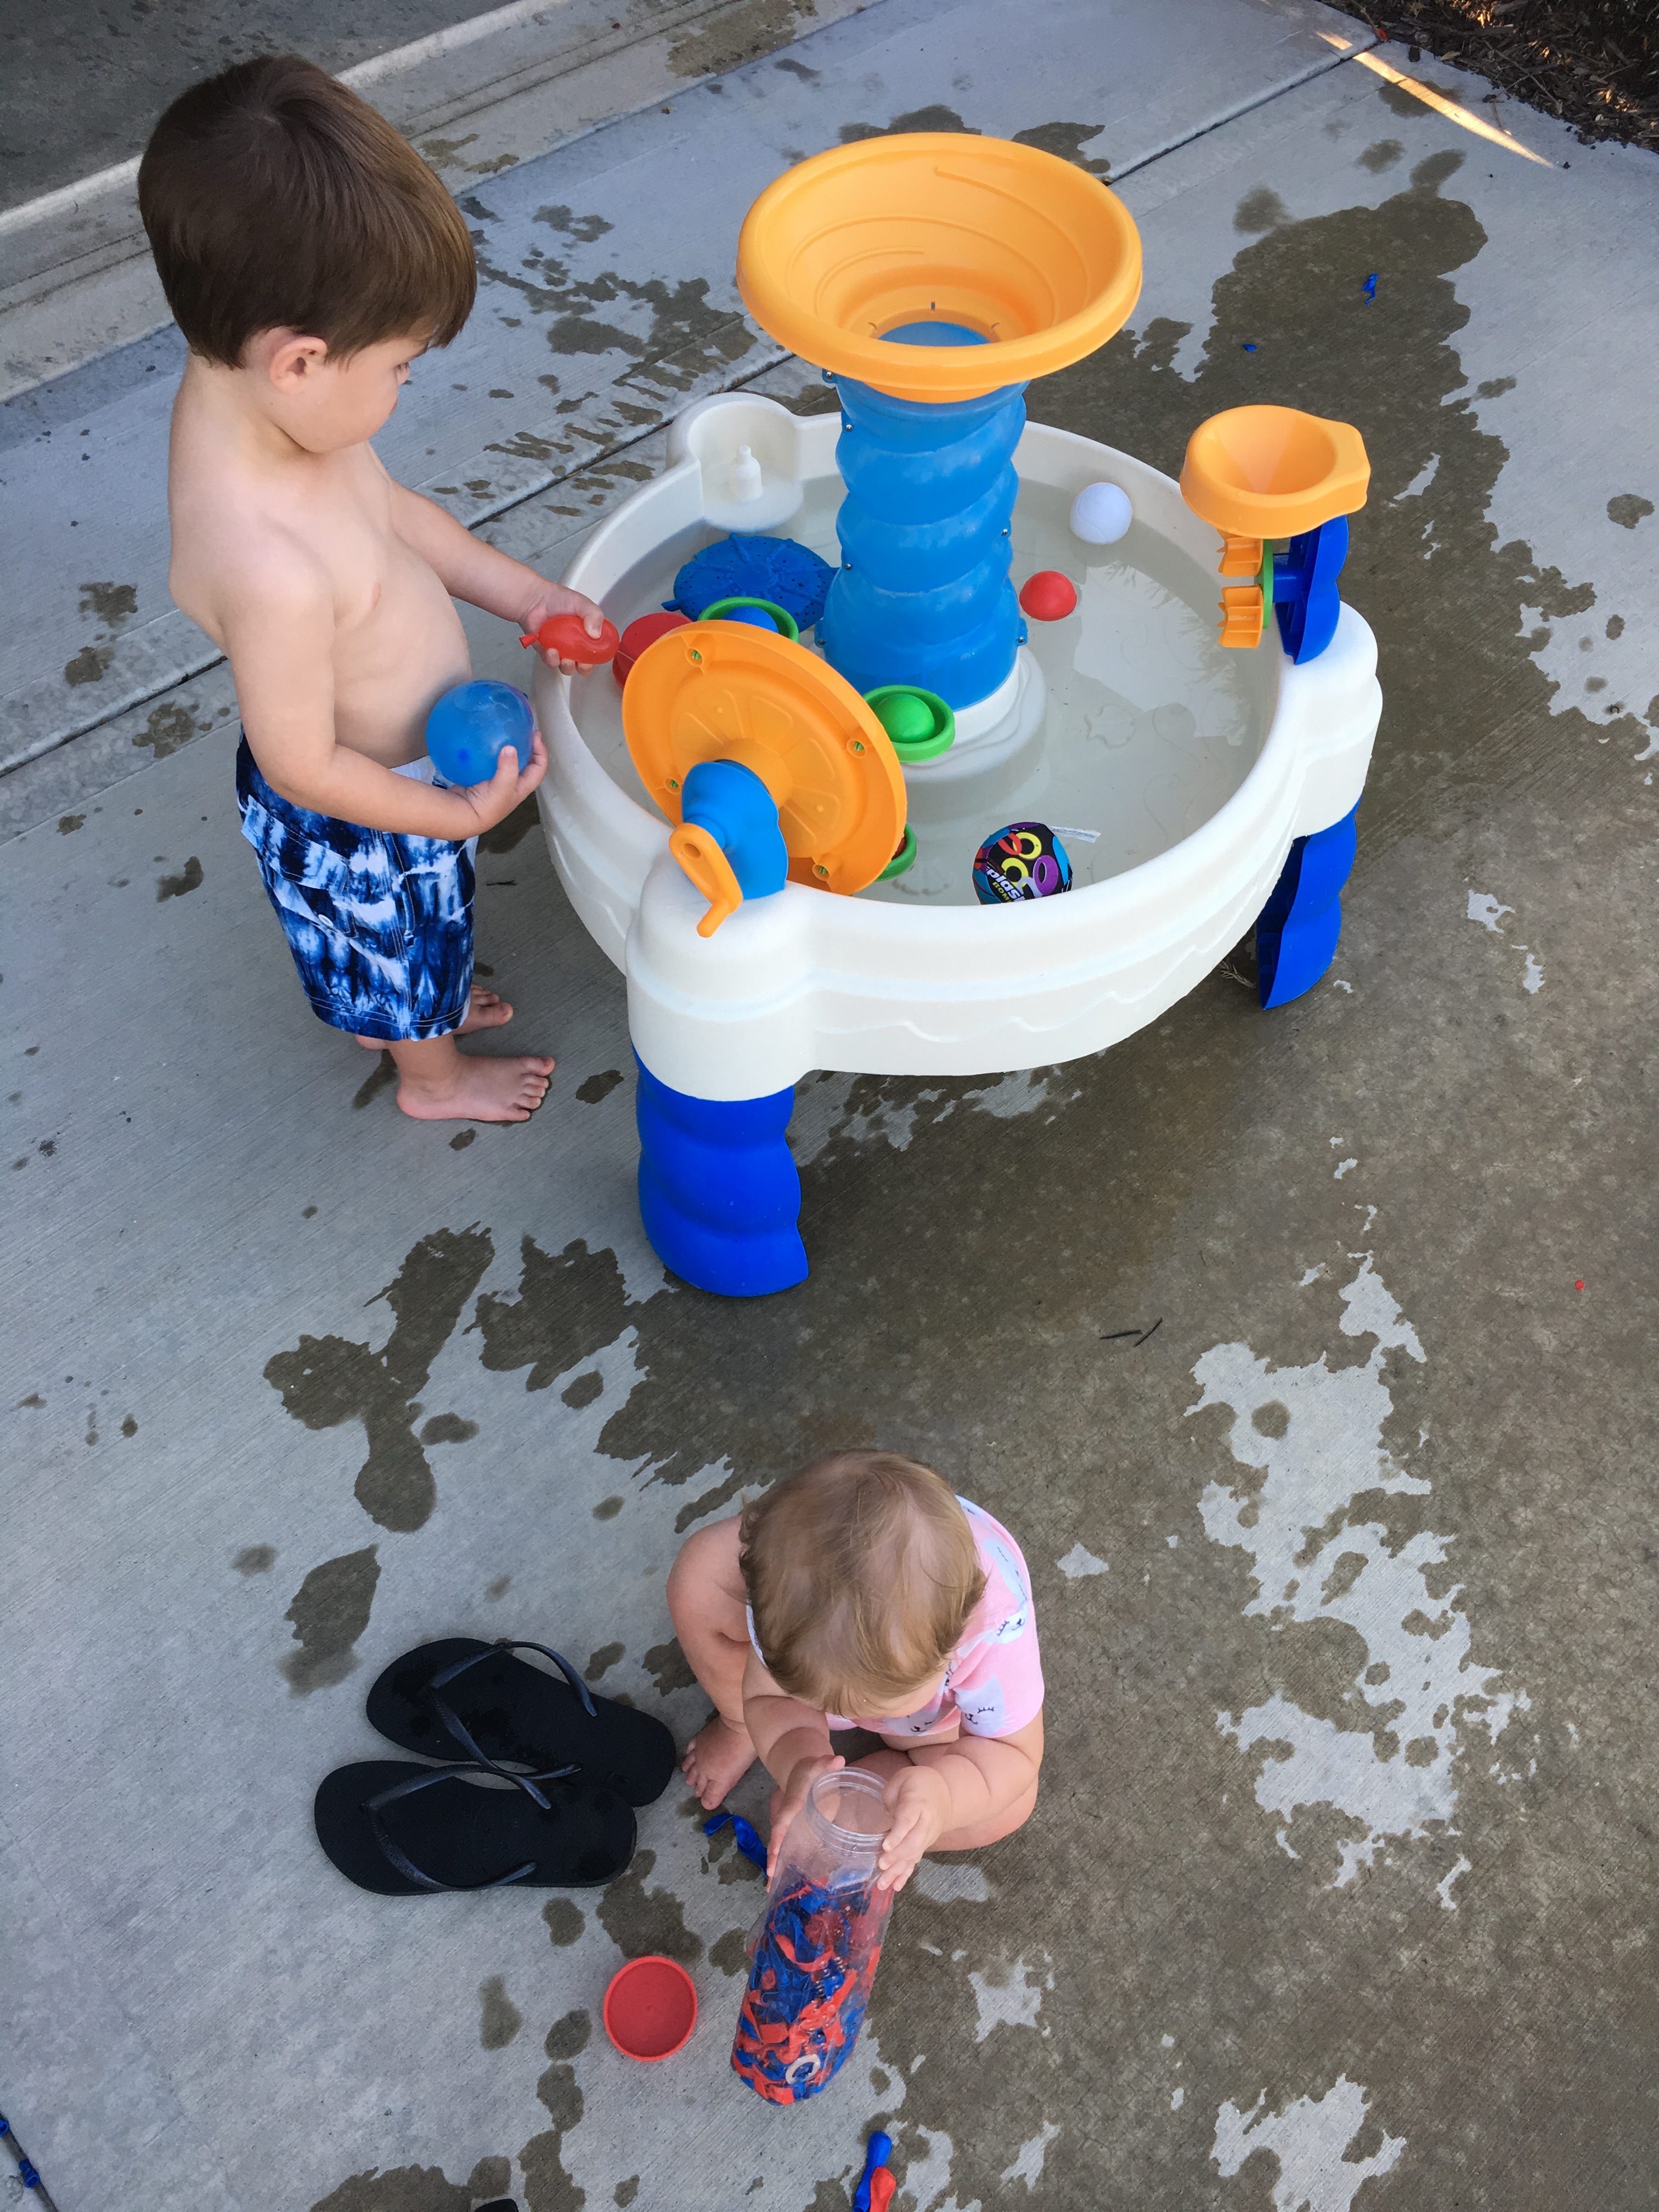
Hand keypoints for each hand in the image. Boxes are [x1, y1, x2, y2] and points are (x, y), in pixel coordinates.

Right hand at [459, 726, 547, 831]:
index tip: (535, 735)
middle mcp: (512, 785)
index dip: (541, 751)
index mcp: (521, 787)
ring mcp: (497, 782)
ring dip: (511, 748)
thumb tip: (511, 748)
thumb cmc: (486, 806)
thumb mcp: (501, 788)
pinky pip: (492, 761)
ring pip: (510, 762)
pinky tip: (486, 743)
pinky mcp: (483, 778)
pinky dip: (492, 752)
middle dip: (528, 747)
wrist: (462, 815)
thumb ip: (508, 769)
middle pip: (527, 764)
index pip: (539, 768)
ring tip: (507, 734)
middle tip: (524, 731)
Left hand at [520, 581, 608, 672]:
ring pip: (567, 667)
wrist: (535, 599)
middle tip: (581, 663)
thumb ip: (594, 615)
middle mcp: (575, 644)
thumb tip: (596, 635)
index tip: (595, 656)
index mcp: (587, 634)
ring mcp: (561, 649)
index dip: (598, 657)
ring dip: (568, 666)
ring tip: (566, 659)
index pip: (597, 651)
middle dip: (584, 668)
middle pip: (584, 665)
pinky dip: (552, 659)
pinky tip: (551, 651)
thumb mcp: (582, 603)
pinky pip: (551, 662)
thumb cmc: (558, 599)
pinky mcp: (546, 652)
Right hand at [767, 1753, 843, 1879]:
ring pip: (783, 1850)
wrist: (802, 1769)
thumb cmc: (809, 1768)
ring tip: (772, 1892)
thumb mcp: (818, 1763)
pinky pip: (792, 1849)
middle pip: (777, 1843)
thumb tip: (839, 1760)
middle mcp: (788, 1820)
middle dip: (773, 1863)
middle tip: (769, 1886)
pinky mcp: (800, 1832)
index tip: (772, 1861)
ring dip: (778, 1868)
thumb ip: (827, 1762)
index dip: (776, 1842)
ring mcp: (793, 1828)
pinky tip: (793, 1881)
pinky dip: (789, 1864)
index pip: (781, 1826)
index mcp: (791, 1806)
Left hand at [876, 1765, 951, 1892]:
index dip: (897, 1834)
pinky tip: (896, 1886)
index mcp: (918, 1803)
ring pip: (914, 1855)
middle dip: (897, 1856)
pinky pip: (916, 1860)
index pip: (908, 1820)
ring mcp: (927, 1836)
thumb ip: (891, 1795)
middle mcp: (926, 1822)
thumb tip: (885, 1815)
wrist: (944, 1792)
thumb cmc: (917, 1782)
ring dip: (898, 1870)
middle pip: (913, 1842)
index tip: (885, 1846)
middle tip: (881, 1865)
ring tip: (883, 1884)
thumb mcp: (902, 1778)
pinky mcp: (925, 1844)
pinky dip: (906, 1874)